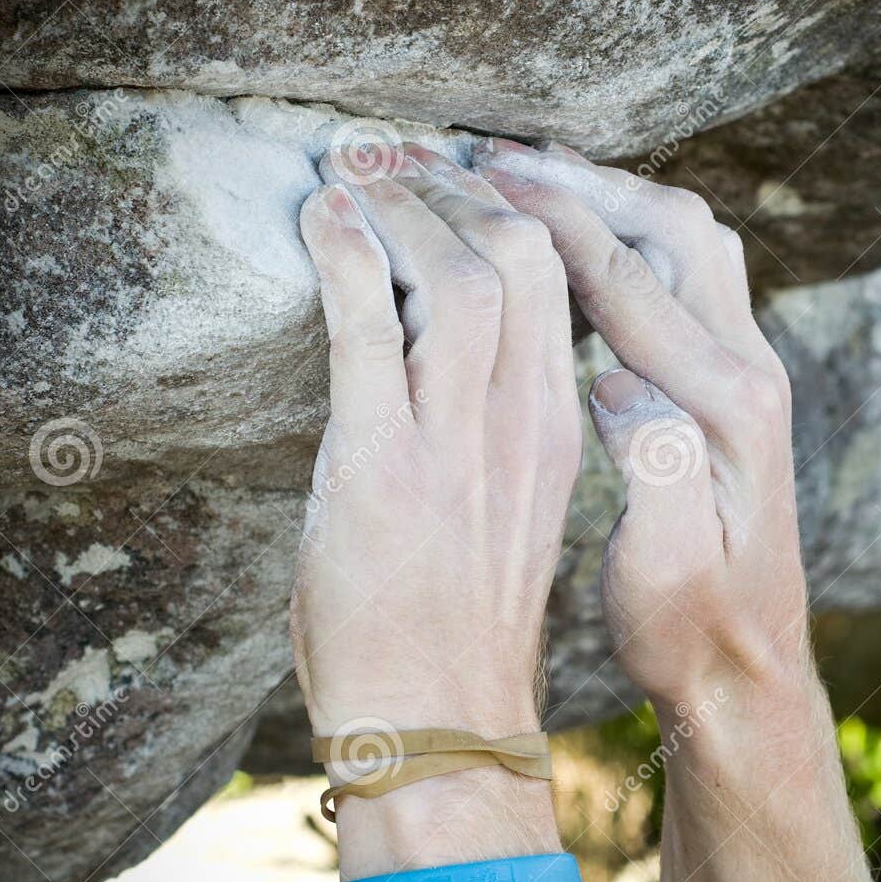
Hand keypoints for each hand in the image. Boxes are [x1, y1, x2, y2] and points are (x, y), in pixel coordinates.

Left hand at [294, 144, 581, 751]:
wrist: (437, 725)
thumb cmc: (456, 630)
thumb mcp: (507, 516)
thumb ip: (493, 437)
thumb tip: (442, 369)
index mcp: (555, 434)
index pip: (560, 285)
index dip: (510, 211)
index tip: (463, 177)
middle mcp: (520, 426)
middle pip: (519, 255)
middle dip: (457, 185)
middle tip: (400, 156)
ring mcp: (455, 444)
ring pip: (454, 272)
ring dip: (398, 204)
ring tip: (354, 174)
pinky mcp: (381, 466)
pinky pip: (366, 325)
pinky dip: (343, 254)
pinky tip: (320, 217)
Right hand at [471, 140, 809, 725]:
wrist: (748, 668)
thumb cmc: (690, 632)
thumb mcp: (666, 574)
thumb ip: (655, 471)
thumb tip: (618, 384)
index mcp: (724, 408)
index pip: (631, 281)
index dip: (556, 218)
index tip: (484, 174)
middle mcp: (749, 373)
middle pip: (672, 231)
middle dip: (585, 182)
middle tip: (499, 152)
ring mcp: (749, 374)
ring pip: (688, 244)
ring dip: (613, 199)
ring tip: (532, 175)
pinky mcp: (736, 389)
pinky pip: (687, 279)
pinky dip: (630, 240)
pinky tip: (579, 243)